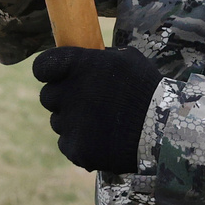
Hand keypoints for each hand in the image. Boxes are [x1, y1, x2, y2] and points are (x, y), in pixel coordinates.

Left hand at [33, 46, 163, 173]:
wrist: (163, 128)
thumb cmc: (146, 87)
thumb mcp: (126, 59)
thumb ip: (98, 58)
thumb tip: (84, 56)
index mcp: (79, 66)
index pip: (42, 66)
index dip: (48, 71)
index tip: (56, 75)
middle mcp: (69, 93)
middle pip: (48, 96)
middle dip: (63, 98)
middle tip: (86, 102)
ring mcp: (71, 123)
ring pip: (57, 121)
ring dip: (72, 120)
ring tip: (101, 122)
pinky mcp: (76, 148)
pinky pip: (66, 143)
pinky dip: (80, 142)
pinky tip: (102, 138)